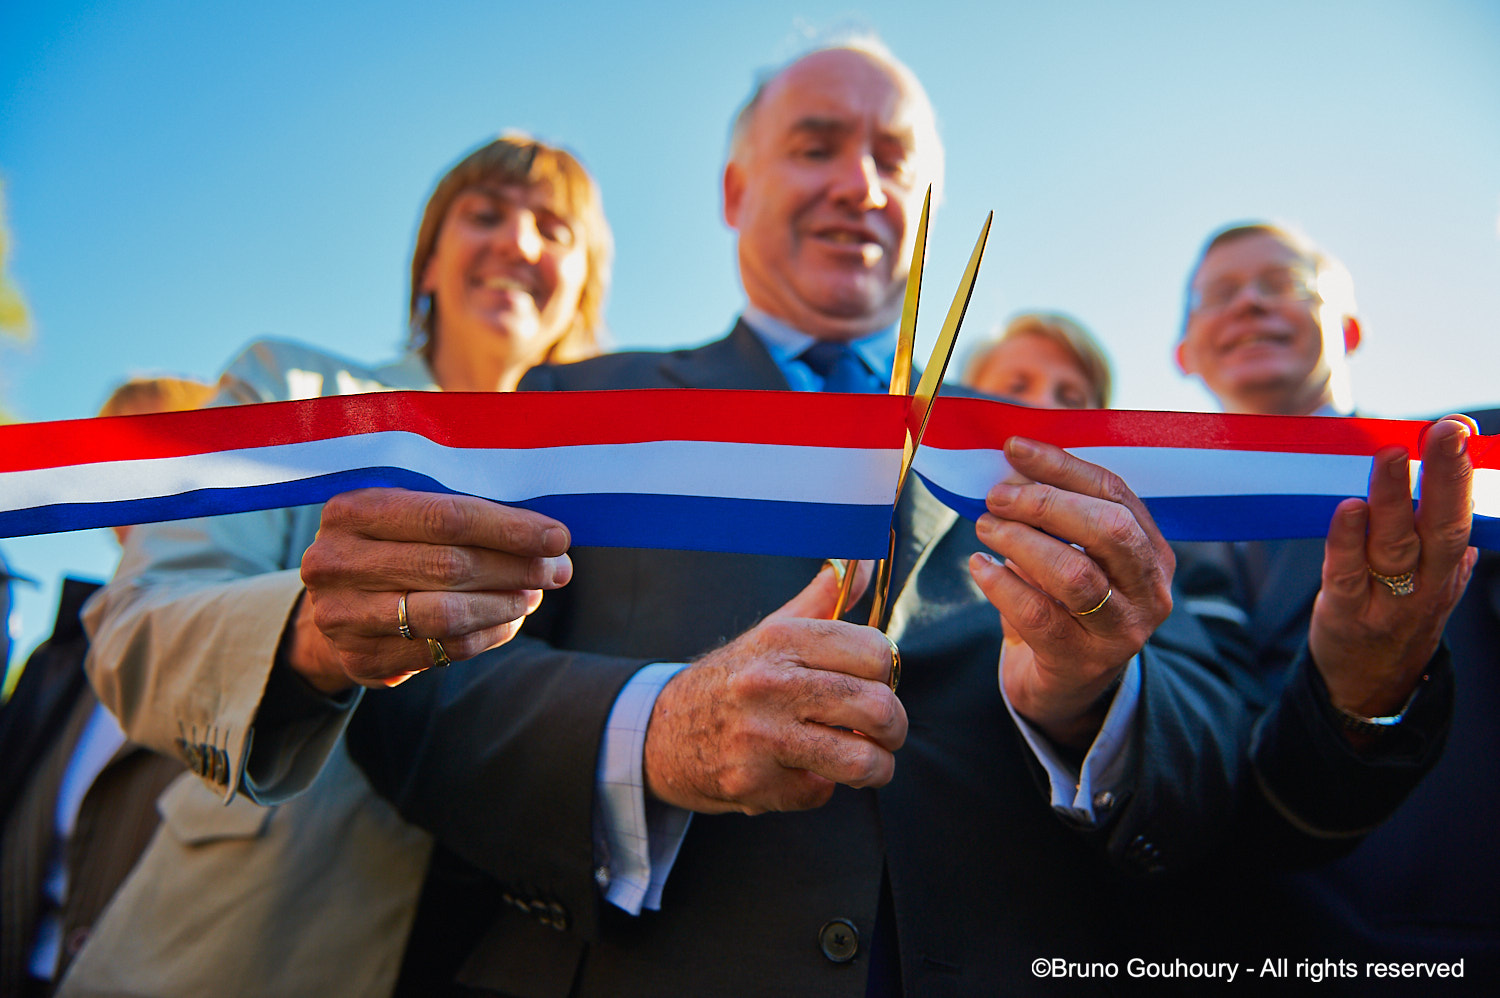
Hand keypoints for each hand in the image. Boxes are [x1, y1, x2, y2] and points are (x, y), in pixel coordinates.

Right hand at [291, 488, 572, 691]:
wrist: (336, 600)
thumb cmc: (391, 543)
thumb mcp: (410, 512)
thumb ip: (467, 516)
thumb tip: (549, 539)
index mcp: (352, 509)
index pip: (445, 518)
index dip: (508, 529)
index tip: (557, 537)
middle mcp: (336, 560)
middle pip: (449, 566)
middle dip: (515, 568)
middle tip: (557, 570)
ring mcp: (341, 614)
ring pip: (447, 614)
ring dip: (504, 605)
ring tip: (533, 595)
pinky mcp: (359, 658)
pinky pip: (443, 650)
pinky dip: (487, 635)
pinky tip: (508, 620)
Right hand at [643, 562, 904, 814]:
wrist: (662, 732)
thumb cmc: (732, 680)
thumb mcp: (771, 631)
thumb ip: (824, 598)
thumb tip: (866, 561)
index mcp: (781, 639)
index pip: (875, 652)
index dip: (886, 672)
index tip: (876, 682)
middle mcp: (769, 684)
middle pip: (878, 709)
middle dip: (893, 727)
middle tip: (883, 731)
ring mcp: (760, 736)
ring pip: (861, 762)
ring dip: (875, 767)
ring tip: (865, 761)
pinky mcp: (753, 783)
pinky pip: (821, 792)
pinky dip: (820, 787)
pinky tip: (801, 770)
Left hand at [969, 436, 1175, 749]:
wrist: (1063, 685)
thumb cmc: (1063, 605)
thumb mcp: (1073, 554)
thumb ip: (1057, 514)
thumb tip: (1012, 463)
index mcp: (1153, 551)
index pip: (1115, 492)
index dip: (1062, 464)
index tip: (1014, 447)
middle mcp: (1149, 591)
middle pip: (1108, 529)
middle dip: (1046, 503)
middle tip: (997, 496)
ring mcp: (1121, 630)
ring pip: (1075, 574)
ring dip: (1021, 542)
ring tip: (985, 526)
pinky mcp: (1081, 661)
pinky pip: (1037, 614)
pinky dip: (1002, 583)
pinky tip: (979, 566)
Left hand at [1310, 416, 1477, 729]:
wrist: (1367, 690)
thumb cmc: (1396, 625)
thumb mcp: (1433, 590)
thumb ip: (1448, 556)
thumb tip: (1468, 520)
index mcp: (1444, 571)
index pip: (1459, 516)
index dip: (1462, 474)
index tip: (1463, 430)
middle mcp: (1423, 585)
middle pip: (1438, 526)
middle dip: (1444, 475)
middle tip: (1446, 431)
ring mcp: (1385, 601)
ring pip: (1394, 545)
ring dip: (1395, 498)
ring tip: (1392, 455)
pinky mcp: (1344, 614)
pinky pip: (1345, 573)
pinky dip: (1347, 540)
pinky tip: (1349, 508)